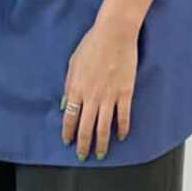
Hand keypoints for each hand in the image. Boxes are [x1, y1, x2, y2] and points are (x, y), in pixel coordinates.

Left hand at [60, 16, 137, 159]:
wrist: (114, 34)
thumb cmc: (91, 45)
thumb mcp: (73, 64)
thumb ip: (69, 86)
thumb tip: (65, 105)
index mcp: (76, 89)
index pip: (70, 118)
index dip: (68, 132)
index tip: (68, 142)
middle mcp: (91, 96)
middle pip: (86, 127)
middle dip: (83, 144)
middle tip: (82, 156)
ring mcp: (109, 96)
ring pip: (104, 127)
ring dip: (101, 143)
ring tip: (100, 154)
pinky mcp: (125, 93)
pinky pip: (123, 116)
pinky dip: (122, 128)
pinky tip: (121, 137)